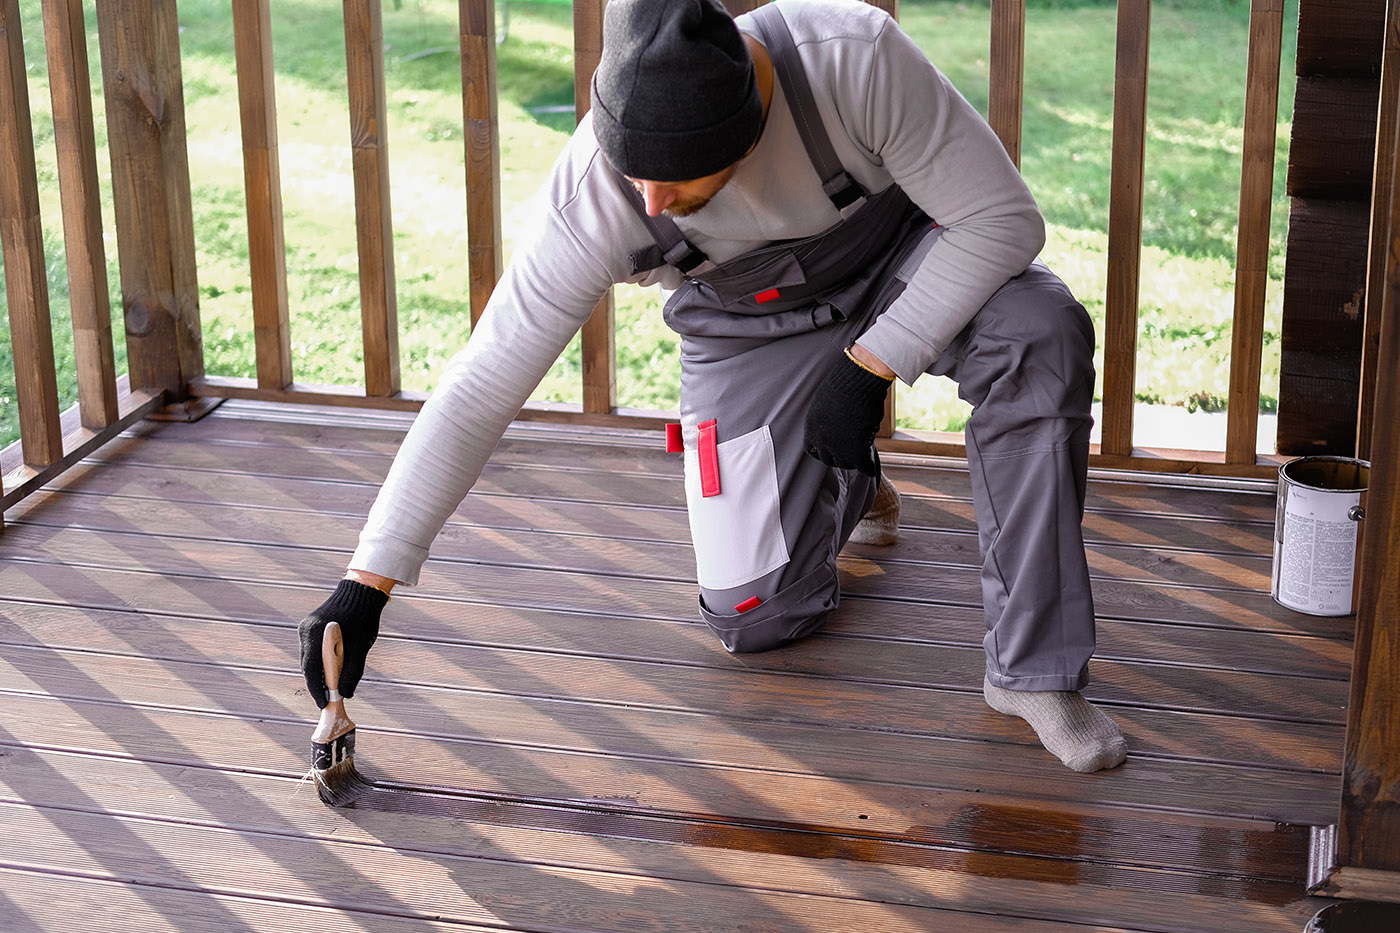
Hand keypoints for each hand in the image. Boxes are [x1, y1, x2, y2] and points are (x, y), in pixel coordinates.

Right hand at [297, 578, 389, 707]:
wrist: (361, 593)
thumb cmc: (363, 619)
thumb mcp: (360, 648)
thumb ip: (352, 672)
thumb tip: (345, 695)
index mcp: (315, 635)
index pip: (311, 670)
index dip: (316, 690)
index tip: (323, 704)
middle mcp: (306, 631)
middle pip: (308, 665)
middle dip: (317, 683)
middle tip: (327, 699)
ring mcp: (306, 628)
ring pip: (309, 658)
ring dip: (319, 672)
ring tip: (330, 687)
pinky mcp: (310, 626)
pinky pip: (312, 650)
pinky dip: (320, 661)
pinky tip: (329, 670)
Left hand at [802, 348, 893, 476]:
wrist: (857, 383)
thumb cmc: (845, 384)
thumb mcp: (826, 401)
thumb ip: (827, 417)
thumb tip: (837, 421)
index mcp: (811, 427)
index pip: (812, 449)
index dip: (822, 451)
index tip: (829, 451)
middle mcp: (822, 440)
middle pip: (828, 459)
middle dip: (838, 457)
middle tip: (848, 455)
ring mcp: (838, 448)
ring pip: (846, 464)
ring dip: (853, 462)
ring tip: (861, 459)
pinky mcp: (857, 452)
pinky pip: (863, 466)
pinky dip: (868, 468)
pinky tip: (871, 467)